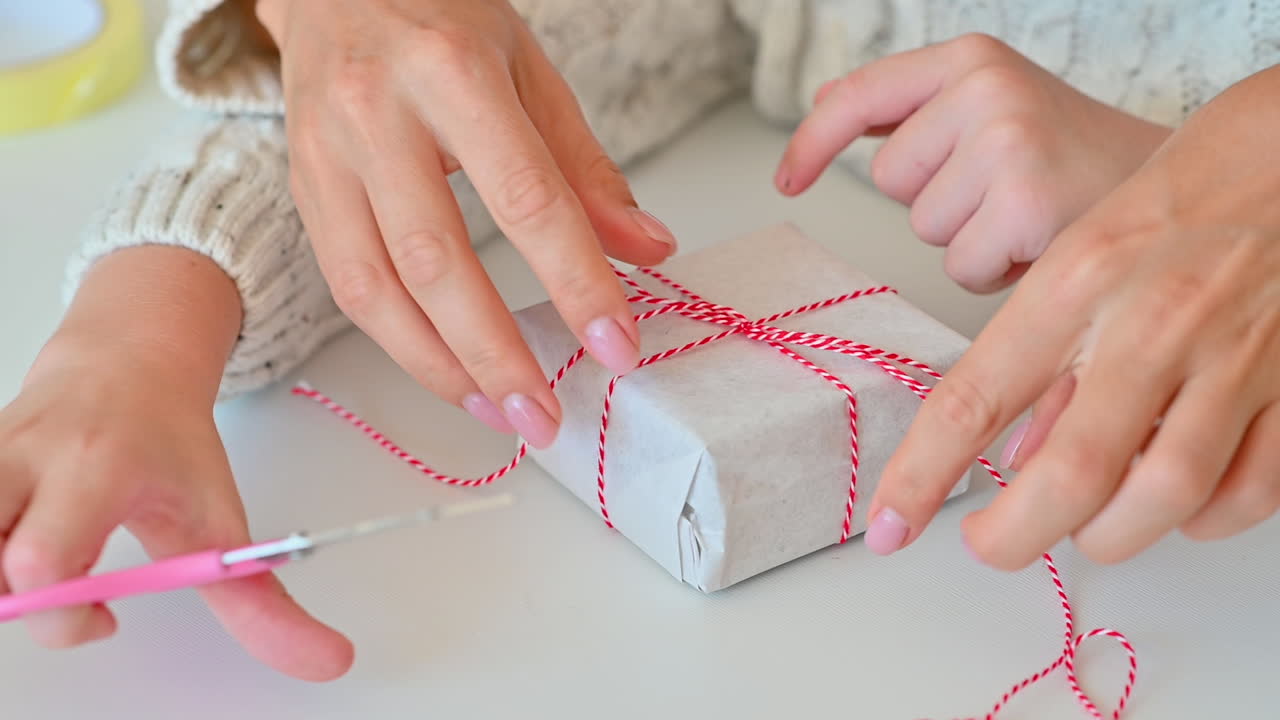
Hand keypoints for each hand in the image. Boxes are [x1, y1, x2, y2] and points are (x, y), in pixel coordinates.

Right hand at [1, 248, 351, 679]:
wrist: (129, 361)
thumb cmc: (170, 445)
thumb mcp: (221, 522)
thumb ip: (263, 602)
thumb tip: (328, 662)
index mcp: (96, 467)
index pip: (40, 561)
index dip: (64, 615)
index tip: (107, 616)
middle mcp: (28, 457)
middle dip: (21, 599)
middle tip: (68, 590)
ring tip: (43, 562)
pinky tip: (17, 542)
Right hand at [255, 0, 676, 447]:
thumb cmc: (439, 17)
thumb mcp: (529, 71)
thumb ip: (586, 169)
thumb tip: (647, 252)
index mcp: (453, 73)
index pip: (527, 199)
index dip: (576, 282)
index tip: (617, 345)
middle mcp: (377, 115)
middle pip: (439, 260)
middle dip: (497, 354)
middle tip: (546, 416)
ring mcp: (326, 154)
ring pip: (376, 287)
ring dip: (440, 367)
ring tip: (498, 414)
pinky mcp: (302, 187)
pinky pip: (345, 282)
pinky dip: (398, 341)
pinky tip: (447, 372)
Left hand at [776, 34, 1170, 292]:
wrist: (1170, 195)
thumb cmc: (1072, 161)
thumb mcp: (993, 109)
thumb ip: (914, 109)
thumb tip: (827, 105)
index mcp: (971, 60)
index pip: (859, 96)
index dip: (812, 142)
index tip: (787, 178)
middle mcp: (984, 89)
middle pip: (890, 178)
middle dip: (937, 199)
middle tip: (1003, 189)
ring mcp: (1005, 142)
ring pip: (925, 228)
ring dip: (966, 238)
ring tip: (1026, 214)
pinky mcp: (1024, 202)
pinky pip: (958, 266)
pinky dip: (992, 271)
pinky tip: (1038, 242)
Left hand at [865, 67, 1279, 565]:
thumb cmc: (1185, 194)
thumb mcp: (1085, 253)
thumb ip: (1050, 355)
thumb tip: (1016, 457)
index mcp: (1076, 283)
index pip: (974, 399)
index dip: (920, 476)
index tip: (888, 525)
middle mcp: (1150, 324)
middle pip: (1071, 474)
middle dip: (1015, 535)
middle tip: (990, 546)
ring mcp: (1233, 358)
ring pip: (1163, 497)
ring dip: (1109, 535)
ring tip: (1082, 531)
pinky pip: (1250, 491)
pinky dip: (1203, 520)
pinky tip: (1175, 509)